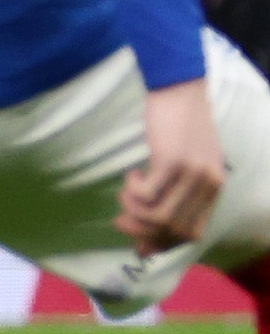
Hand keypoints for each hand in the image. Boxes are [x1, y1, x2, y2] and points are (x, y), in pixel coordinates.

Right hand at [120, 77, 226, 251]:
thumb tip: (153, 218)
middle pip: (173, 230)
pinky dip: (132, 190)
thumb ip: (177, 190)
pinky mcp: (171, 161)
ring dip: (133, 210)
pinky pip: (147, 194)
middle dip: (142, 232)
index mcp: (214, 189)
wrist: (180, 90)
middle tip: (120, 220)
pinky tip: (132, 173)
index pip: (192, 234)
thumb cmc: (180, 126)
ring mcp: (191, 174)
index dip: (163, 244)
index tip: (139, 243)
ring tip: (124, 193)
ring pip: (158, 216)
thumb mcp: (187, 163)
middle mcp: (207, 185)